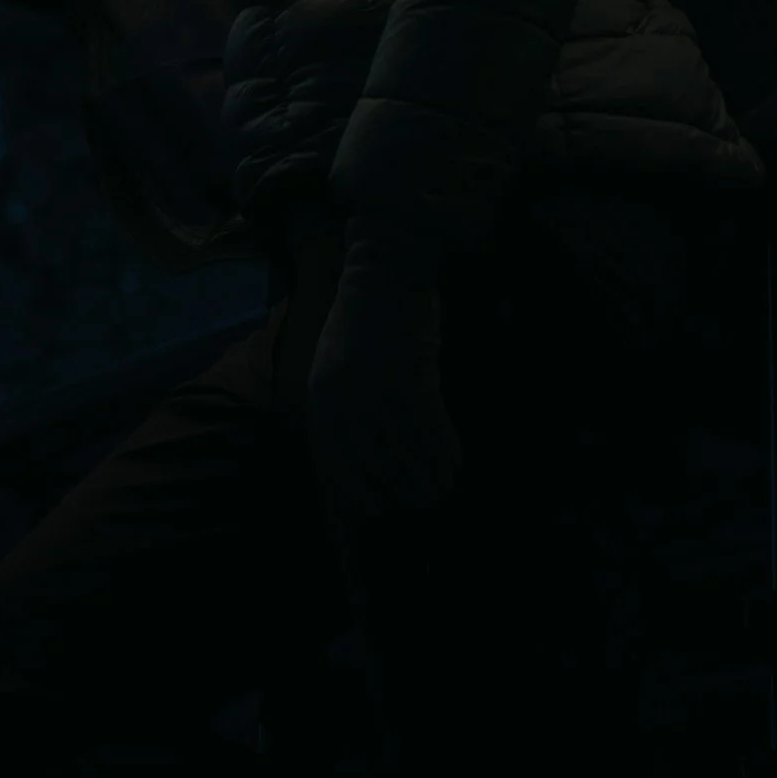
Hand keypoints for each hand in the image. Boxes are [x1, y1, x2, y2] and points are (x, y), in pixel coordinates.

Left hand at [308, 233, 461, 537]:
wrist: (386, 266)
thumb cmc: (362, 318)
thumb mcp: (335, 362)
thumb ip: (343, 406)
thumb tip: (368, 457)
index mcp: (320, 392)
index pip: (334, 456)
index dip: (356, 489)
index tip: (376, 511)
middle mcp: (345, 394)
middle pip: (373, 458)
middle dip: (399, 487)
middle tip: (421, 504)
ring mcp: (378, 384)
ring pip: (406, 446)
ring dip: (428, 473)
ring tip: (443, 490)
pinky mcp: (412, 372)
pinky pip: (431, 423)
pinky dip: (445, 446)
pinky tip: (456, 461)